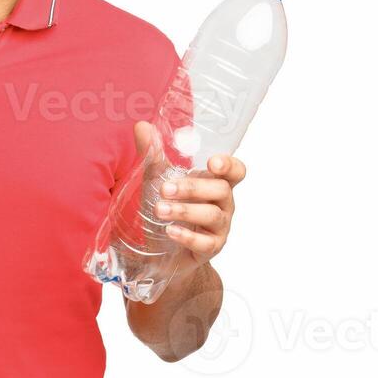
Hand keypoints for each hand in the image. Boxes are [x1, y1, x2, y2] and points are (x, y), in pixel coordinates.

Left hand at [133, 120, 245, 278]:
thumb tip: (142, 125)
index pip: (236, 171)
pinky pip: (205, 243)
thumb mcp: (158, 180)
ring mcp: (219, 228)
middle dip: (192, 188)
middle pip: (220, 190)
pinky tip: (171, 231)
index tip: (212, 163)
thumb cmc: (170, 207)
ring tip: (159, 210)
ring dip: (185, 211)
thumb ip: (152, 155)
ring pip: (212, 215)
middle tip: (164, 189)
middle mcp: (223, 204)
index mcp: (214, 183)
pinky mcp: (210, 248)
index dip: (229, 165)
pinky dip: (188, 236)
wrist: (164, 252)